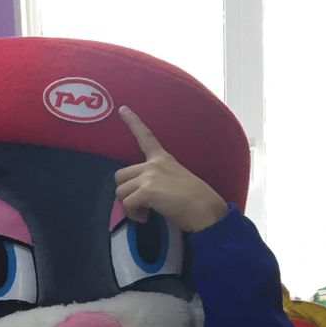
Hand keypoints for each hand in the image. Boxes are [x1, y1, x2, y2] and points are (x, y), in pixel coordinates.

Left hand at [114, 107, 227, 232]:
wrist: (205, 210)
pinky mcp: (147, 191)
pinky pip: (127, 204)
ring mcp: (149, 176)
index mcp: (163, 159)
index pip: (146, 137)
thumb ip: (159, 180)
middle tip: (139, 205)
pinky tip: (145, 218)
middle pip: (120, 175)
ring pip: (120, 191)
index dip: (133, 122)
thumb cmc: (196, 200)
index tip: (122, 108)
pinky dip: (134, 215)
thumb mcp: (176, 180)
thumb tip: (143, 197)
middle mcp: (154, 164)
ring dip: (128, 206)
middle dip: (125, 193)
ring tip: (144, 213)